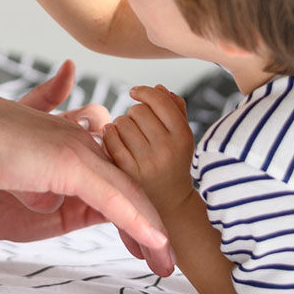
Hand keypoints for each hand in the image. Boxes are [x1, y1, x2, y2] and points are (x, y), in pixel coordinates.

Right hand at [0, 64, 172, 276]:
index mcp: (67, 142)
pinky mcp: (72, 160)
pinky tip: (155, 240)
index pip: (111, 175)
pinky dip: (137, 221)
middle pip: (128, 182)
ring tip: (165, 259)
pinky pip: (115, 197)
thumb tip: (53, 198)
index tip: (144, 243)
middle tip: (163, 257)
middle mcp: (78, 140)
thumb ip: (42, 188)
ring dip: (150, 230)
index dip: (129, 210)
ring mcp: (78, 147)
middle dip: (147, 221)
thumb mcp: (19, 184)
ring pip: (128, 191)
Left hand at [104, 85, 195, 214]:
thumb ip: (175, 109)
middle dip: (134, 113)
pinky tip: (115, 139)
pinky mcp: (128, 173)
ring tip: (129, 136)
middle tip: (137, 125)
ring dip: (121, 124)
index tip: (135, 92)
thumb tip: (160, 88)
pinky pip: (111, 140)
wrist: (169, 205)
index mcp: (183, 136)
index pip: (159, 101)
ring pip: (122, 123)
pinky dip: (109, 135)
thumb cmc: (173, 164)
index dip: (144, 92)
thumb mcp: (183, 137)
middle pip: (138, 111)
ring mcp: (147, 162)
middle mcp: (167, 149)